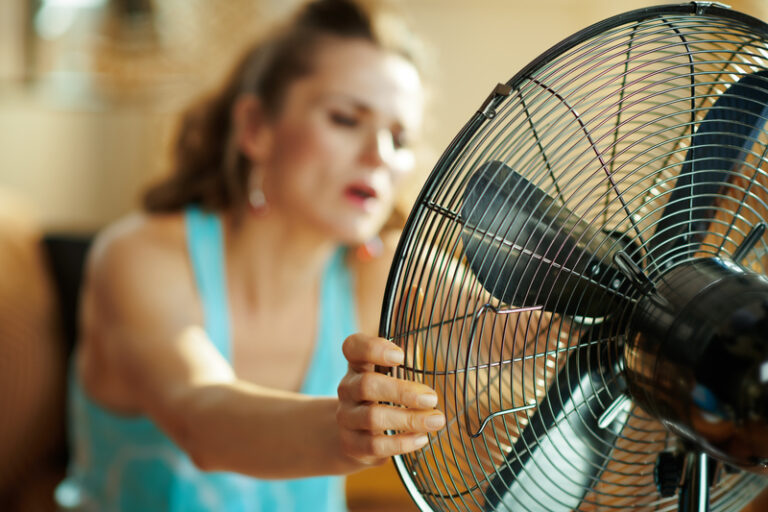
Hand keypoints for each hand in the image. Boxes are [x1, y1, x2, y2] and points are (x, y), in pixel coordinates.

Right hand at [336, 333, 444, 465]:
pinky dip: (402, 443)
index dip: (373, 348)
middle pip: (366, 385)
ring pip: (372, 417)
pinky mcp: (352, 444)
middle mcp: (348, 389)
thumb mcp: (388, 375)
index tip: (401, 357)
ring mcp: (347, 417)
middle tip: (433, 398)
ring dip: (409, 419)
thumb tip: (434, 348)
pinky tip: (422, 438)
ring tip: (437, 420)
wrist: (353, 436)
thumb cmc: (381, 397)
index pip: (353, 347)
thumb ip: (408, 359)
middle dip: (402, 391)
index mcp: (358, 365)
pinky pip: (375, 445)